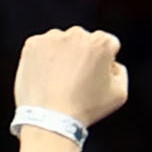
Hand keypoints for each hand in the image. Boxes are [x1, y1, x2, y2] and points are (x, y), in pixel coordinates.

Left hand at [12, 27, 129, 127]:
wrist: (50, 118)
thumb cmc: (87, 108)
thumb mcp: (119, 93)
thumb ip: (120, 71)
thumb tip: (110, 63)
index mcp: (101, 42)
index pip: (108, 44)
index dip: (104, 62)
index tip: (94, 78)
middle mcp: (77, 34)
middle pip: (83, 40)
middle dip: (81, 55)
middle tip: (74, 80)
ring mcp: (52, 38)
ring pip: (60, 42)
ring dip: (61, 55)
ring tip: (57, 81)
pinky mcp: (32, 44)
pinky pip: (40, 48)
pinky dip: (41, 59)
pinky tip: (44, 77)